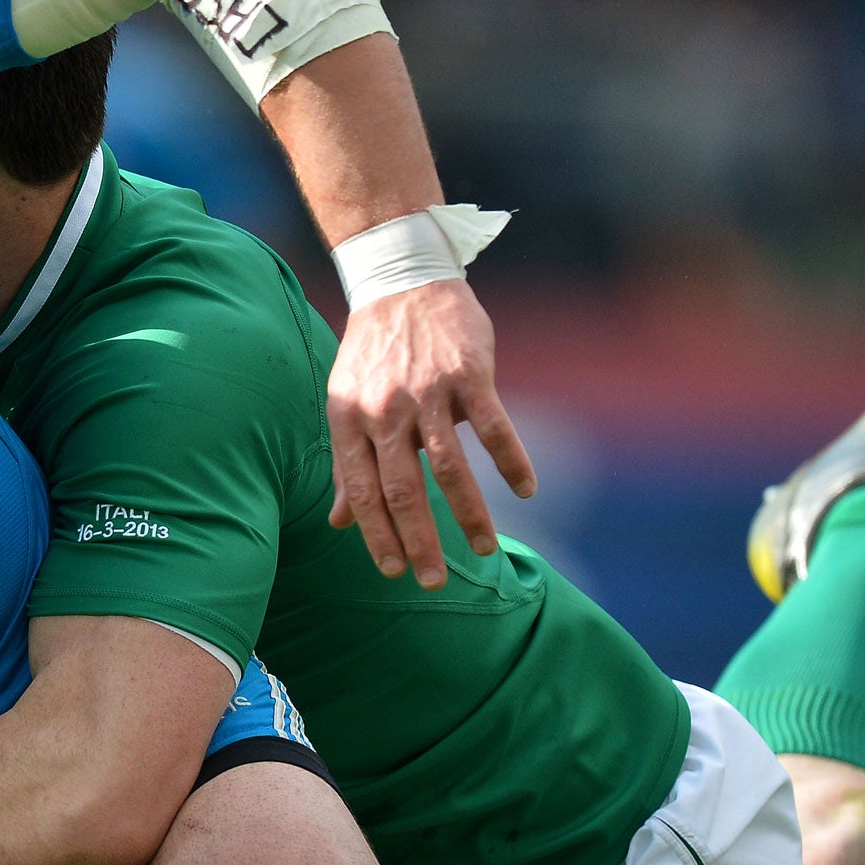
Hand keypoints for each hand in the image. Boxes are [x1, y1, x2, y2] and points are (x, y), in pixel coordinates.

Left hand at [326, 278, 535, 588]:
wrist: (402, 282)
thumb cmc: (373, 351)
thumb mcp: (345, 402)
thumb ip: (346, 463)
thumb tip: (338, 522)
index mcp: (349, 419)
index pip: (361, 491)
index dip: (376, 535)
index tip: (393, 572)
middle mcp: (384, 410)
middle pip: (402, 489)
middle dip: (419, 541)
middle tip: (433, 582)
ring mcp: (427, 392)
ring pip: (448, 467)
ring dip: (469, 514)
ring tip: (483, 549)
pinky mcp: (468, 375)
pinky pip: (492, 427)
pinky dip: (511, 461)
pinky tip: (525, 490)